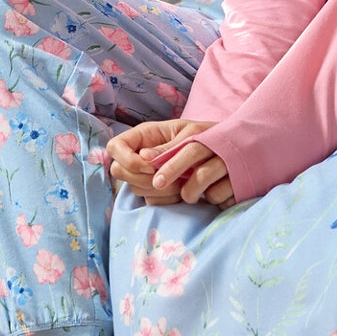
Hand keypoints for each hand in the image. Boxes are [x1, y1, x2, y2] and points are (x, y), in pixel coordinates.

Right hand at [108, 119, 236, 207]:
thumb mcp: (189, 134)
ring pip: (134, 189)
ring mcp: (145, 175)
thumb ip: (167, 147)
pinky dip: (165, 199)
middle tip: (165, 179)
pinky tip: (181, 192)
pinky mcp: (155, 191)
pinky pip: (150, 201)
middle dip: (141, 178)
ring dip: (157, 189)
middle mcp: (139, 155)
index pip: (115, 147)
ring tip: (181, 183)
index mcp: (143, 136)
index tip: (149, 168)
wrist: (222, 150)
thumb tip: (144, 157)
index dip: (127, 159)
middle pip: (119, 171)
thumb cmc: (205, 135)